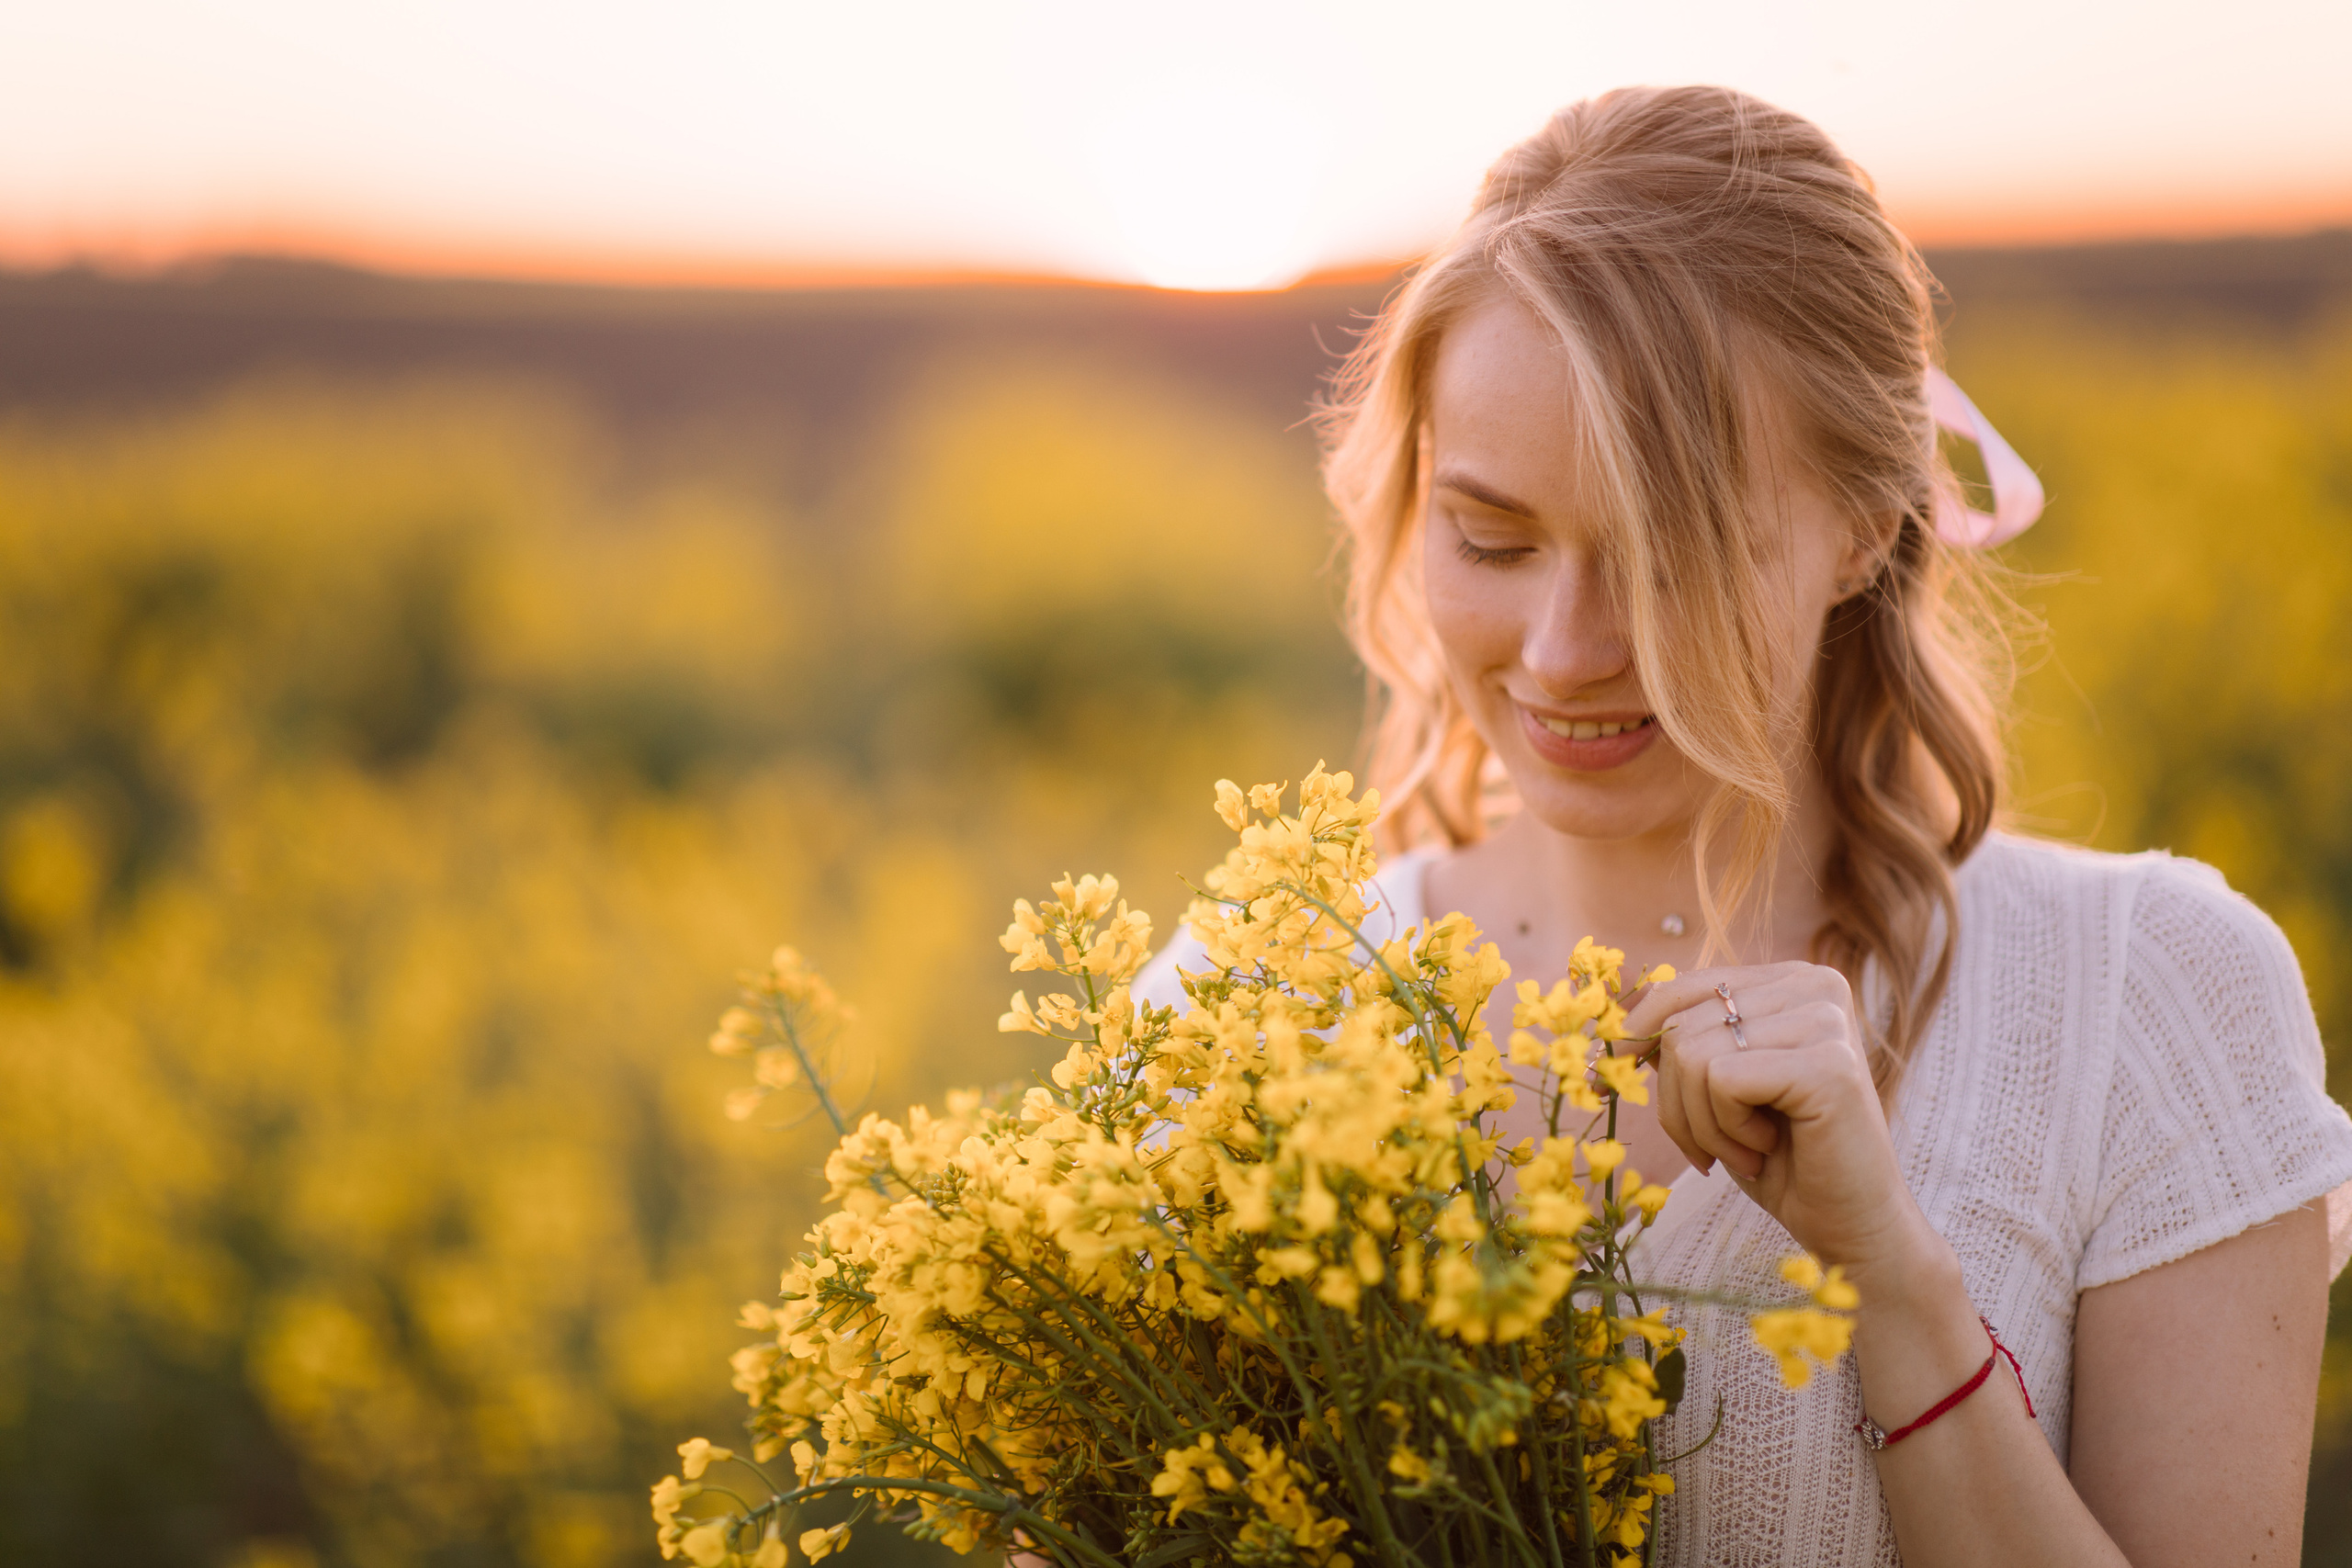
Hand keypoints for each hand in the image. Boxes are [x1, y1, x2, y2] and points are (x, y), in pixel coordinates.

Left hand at [1621, 962, 1932, 1279]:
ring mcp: (1825, 1019)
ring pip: (1692, 1053)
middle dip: (1676, 1102)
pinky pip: (1721, 1081)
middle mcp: (1814, 985)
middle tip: (1715, 1149)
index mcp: (1792, 981)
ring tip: (1747, 1150)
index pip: (1683, 988)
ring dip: (1703, 1124)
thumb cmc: (1784, 1159)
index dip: (1636, 1033)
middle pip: (1681, 1024)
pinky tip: (1767, 1148)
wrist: (1850, 1225)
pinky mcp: (1828, 1063)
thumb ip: (1687, 1042)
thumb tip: (1617, 1023)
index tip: (1603, 1077)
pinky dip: (1727, 1130)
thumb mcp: (1722, 1089)